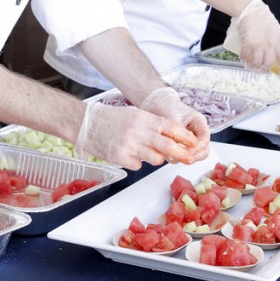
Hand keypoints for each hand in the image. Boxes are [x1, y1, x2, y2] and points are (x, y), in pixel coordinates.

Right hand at [75, 98, 207, 170]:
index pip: (170, 128)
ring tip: (146, 152)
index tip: (194, 142)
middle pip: (167, 146)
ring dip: (156, 158)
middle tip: (189, 158)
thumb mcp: (134, 114)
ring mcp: (129, 145)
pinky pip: (138, 165)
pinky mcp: (120, 158)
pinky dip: (136, 162)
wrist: (85, 123)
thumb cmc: (109, 118)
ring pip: (155, 159)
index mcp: (143, 118)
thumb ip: (151, 125)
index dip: (184, 136)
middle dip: (181, 154)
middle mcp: (138, 131)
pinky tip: (128, 154)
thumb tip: (170, 137)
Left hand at [140, 86, 210, 162]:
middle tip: (181, 159)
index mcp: (199, 123)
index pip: (204, 140)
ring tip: (173, 157)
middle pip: (204, 150)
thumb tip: (178, 147)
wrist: (158, 104)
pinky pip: (185, 155)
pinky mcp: (182, 145)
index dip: (197, 149)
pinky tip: (169, 156)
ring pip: (195, 155)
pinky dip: (179, 157)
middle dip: (194, 156)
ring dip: (186, 158)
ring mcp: (191, 139)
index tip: (185, 153)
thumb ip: (177, 133)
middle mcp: (198, 132)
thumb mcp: (172, 118)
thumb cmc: (166, 107)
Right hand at [233, 0, 279, 75]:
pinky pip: (245, 56)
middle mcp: (270, 44)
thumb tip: (274, 48)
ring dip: (252, 66)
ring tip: (249, 64)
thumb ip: (275, 38)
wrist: (250, 9)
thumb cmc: (261, 16)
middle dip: (263, 68)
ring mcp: (259, 44)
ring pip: (257, 62)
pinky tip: (242, 58)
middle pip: (269, 63)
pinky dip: (243, 59)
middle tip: (259, 68)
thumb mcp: (274, 27)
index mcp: (278, 40)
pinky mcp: (248, 43)